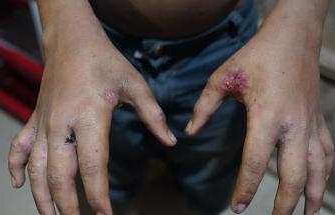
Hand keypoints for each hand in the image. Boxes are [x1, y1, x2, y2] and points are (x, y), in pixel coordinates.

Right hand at [8, 37, 176, 213]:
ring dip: (41, 195)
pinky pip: (19, 146)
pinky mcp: (35, 117)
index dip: (99, 195)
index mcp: (89, 116)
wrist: (73, 41)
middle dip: (68, 204)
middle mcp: (62, 123)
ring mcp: (44, 121)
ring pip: (36, 166)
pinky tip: (19, 183)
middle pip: (60, 173)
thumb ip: (153, 115)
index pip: (93, 166)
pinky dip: (15, 166)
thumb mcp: (135, 84)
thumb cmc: (105, 62)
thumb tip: (171, 141)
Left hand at [186, 26, 333, 214]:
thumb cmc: (256, 55)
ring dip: (313, 195)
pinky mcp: (319, 118)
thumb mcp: (223, 78)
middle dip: (284, 203)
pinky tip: (319, 184)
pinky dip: (325, 173)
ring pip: (318, 169)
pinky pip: (327, 152)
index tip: (237, 207)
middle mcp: (293, 125)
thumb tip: (190, 132)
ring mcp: (311, 122)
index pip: (254, 164)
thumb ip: (205, 107)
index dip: (245, 189)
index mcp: (266, 116)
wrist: (293, 36)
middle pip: (293, 176)